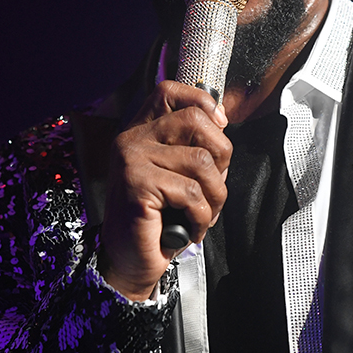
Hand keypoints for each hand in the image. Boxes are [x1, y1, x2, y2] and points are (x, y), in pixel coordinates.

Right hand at [99, 81, 230, 300]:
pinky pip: (192, 193)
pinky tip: (191, 228)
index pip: (170, 92)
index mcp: (140, 131)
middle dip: (220, 155)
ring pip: (201, 162)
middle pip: (194, 120)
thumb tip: (223, 122)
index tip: (220, 126)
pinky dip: (202, 217)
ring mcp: (132, 159)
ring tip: (204, 213)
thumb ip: (191, 147)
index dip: (202, 102)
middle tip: (213, 186)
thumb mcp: (175, 174)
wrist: (128, 261)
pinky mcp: (138, 185)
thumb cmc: (158, 220)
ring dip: (215, 195)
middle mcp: (131, 139)